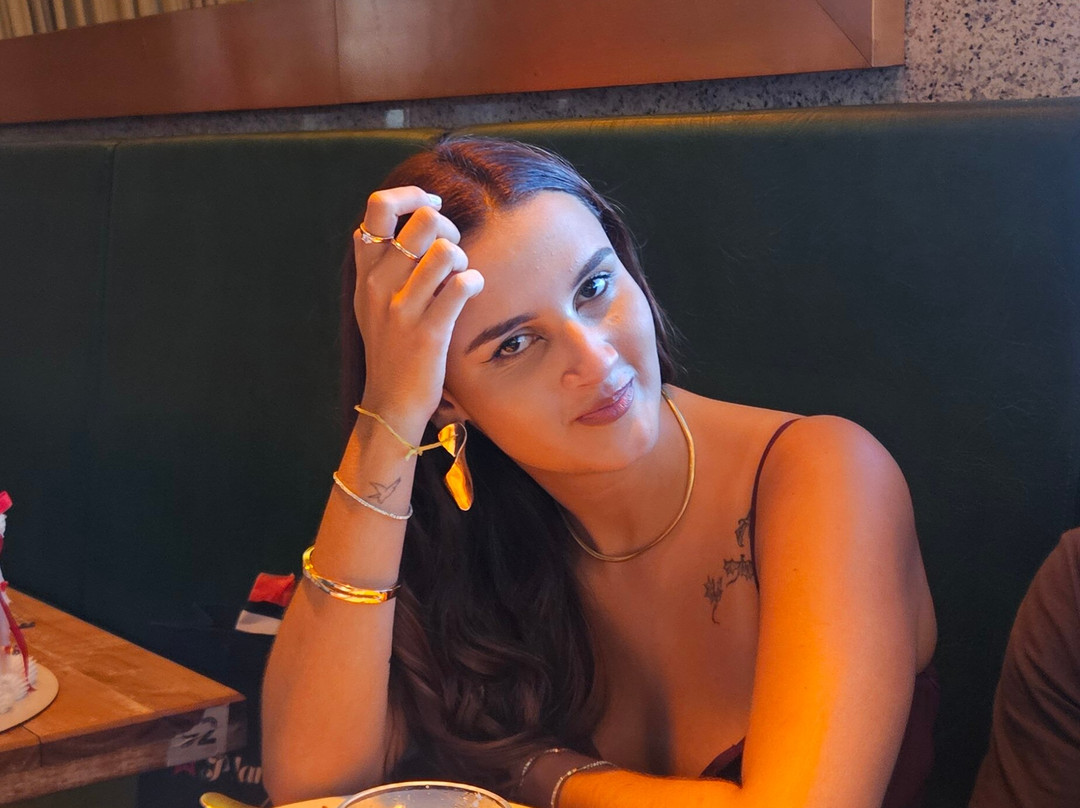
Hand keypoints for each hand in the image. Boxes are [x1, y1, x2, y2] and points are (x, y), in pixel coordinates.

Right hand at [353, 186, 483, 440]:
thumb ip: (375, 261)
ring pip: (445, 251)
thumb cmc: (389, 347)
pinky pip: (461, 286)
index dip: (411, 195)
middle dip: (448, 227)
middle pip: (423, 220)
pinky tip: (470, 291)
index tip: (432, 204)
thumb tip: (385, 221)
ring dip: (461, 258)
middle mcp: (379, 284)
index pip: (379, 207)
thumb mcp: (368, 301)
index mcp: (366, 271)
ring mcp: (403, 308)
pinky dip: (473, 282)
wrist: (390, 402)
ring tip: (459, 276)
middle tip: (452, 251)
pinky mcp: (428, 332)